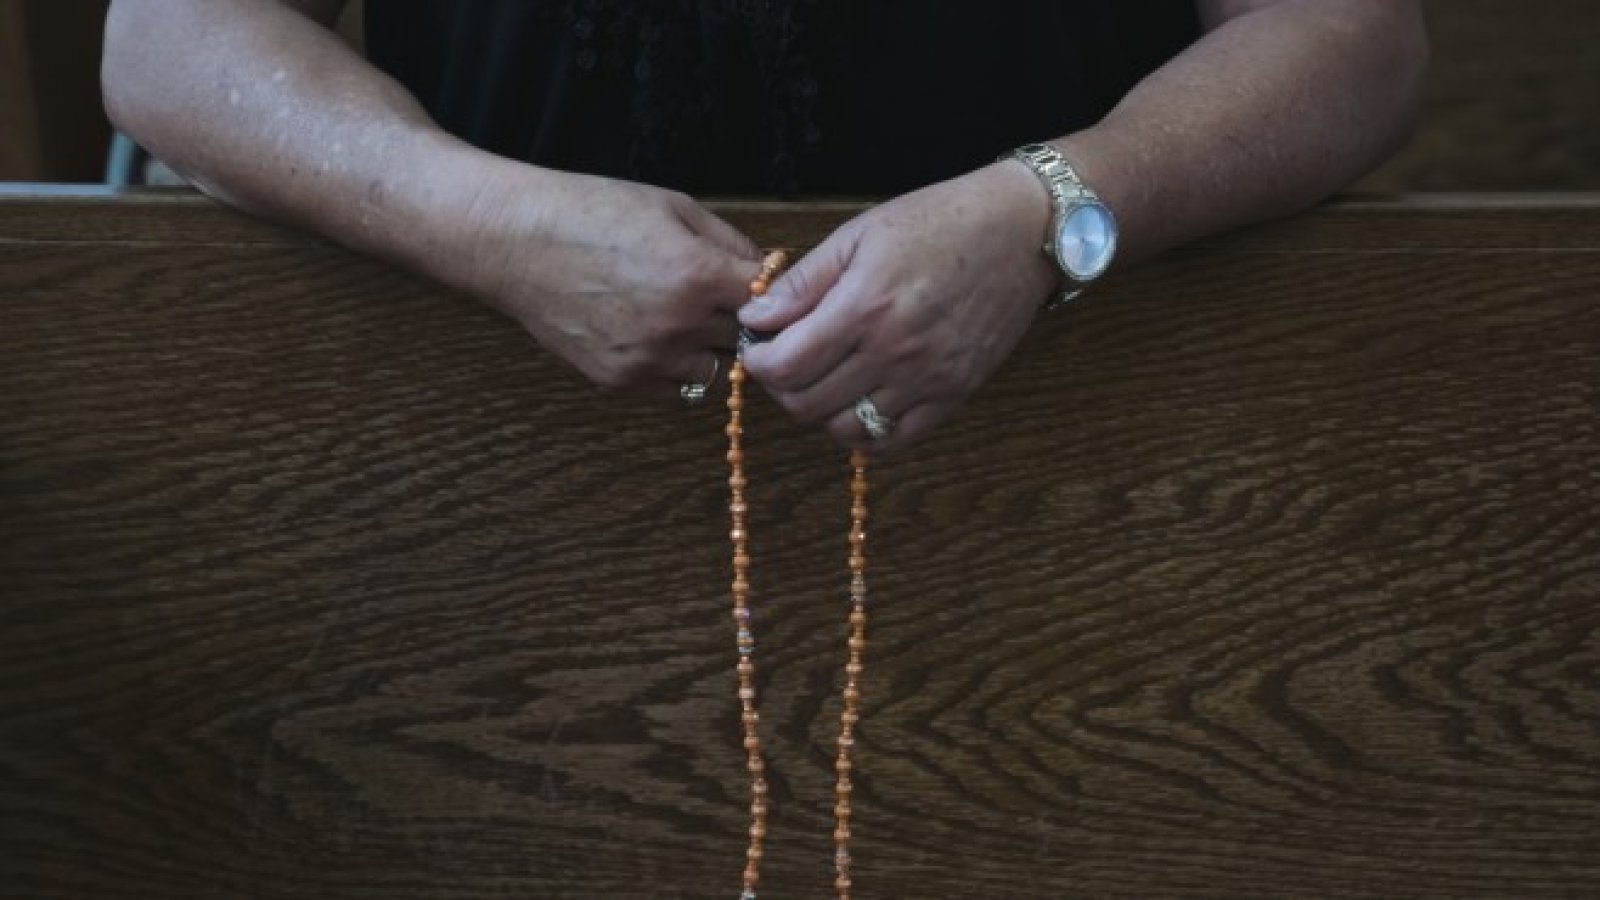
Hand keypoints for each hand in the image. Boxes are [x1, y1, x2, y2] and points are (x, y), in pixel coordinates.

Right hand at [462, 168, 760, 398]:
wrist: (517, 241)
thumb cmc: (594, 211)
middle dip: (742, 320)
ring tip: (683, 316)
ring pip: (715, 370)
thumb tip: (772, 270)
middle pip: (747, 340)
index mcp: (698, 276)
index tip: (759, 283)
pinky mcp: (621, 381)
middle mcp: (678, 326)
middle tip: (720, 297)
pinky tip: (653, 333)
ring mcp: (648, 359)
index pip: (772, 302)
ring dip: (710, 348)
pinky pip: (675, 388)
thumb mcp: (673, 207)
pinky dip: (675, 367)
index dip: (771, 291)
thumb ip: (730, 243)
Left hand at [737, 161, 1060, 450]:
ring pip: (846, 430)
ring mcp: (928, 379)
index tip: (760, 345)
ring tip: (825, 377)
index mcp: (865, 306)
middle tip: (787, 360)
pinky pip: (893, 440)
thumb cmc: (940, 222)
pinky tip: (860, 400)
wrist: (1023, 232)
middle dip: (782, 386)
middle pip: (807, 404)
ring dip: (821, 410)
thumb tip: (756, 318)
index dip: (758, 362)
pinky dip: (865, 431)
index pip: (785, 366)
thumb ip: (804, 282)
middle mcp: (896, 351)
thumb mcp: (861, 234)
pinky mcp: (954, 395)